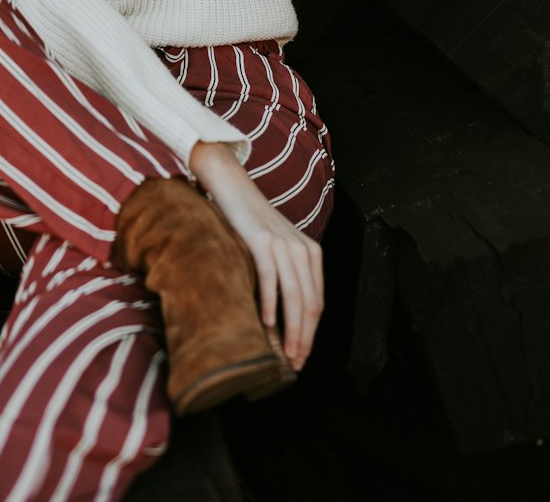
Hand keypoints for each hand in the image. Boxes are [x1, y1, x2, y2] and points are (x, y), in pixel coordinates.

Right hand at [189, 140, 323, 371]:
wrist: (232, 187)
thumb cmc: (251, 223)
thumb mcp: (277, 248)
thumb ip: (286, 275)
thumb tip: (283, 320)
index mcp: (310, 253)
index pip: (317, 303)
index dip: (311, 334)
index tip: (302, 357)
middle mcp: (301, 249)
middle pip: (309, 304)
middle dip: (304, 338)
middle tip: (295, 363)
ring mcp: (282, 243)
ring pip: (294, 296)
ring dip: (291, 329)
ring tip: (285, 353)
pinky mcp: (261, 240)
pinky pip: (270, 278)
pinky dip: (269, 303)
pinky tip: (266, 322)